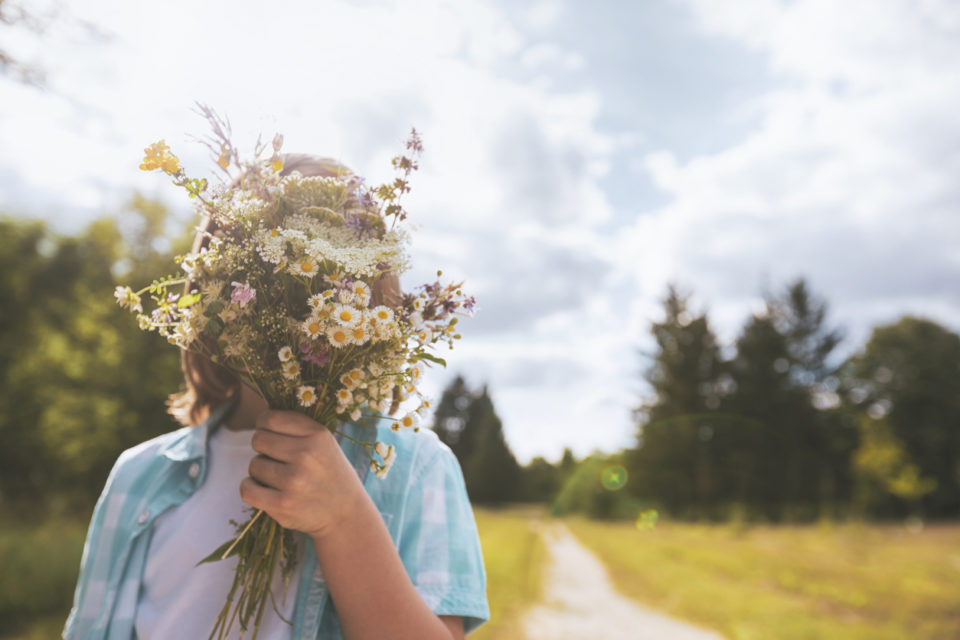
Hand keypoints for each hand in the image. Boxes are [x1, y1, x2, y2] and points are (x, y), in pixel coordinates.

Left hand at [240, 410, 367, 539]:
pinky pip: (247, 489)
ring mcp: (293, 481)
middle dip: (263, 448)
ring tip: (280, 477)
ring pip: (254, 465)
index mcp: (317, 435)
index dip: (263, 424)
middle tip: (278, 459)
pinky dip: (250, 488)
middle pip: (258, 440)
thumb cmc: (328, 471)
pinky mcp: (282, 505)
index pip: (270, 418)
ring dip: (261, 470)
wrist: (345, 512)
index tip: (269, 433)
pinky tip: (263, 489)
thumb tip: (260, 417)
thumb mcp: (324, 441)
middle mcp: (306, 455)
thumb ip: (296, 427)